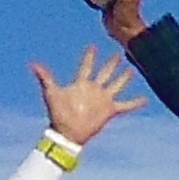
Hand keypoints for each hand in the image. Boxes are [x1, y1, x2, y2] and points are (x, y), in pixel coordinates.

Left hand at [33, 45, 147, 146]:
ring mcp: (103, 100)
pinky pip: (126, 106)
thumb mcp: (51, 92)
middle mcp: (94, 90)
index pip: (86, 66)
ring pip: (117, 85)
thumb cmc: (58, 113)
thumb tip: (33, 64)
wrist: (68, 133)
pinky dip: (136, 103)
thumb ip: (45, 77)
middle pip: (105, 73)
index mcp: (81, 83)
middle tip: (118, 54)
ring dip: (124, 78)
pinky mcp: (110, 111)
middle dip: (111, 64)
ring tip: (132, 69)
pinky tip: (145, 99)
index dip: (89, 56)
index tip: (93, 46)